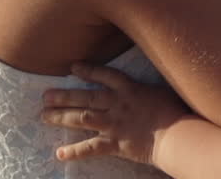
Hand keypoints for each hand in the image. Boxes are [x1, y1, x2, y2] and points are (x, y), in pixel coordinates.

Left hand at [41, 63, 188, 164]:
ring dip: (61, 117)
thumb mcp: (164, 90)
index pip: (104, 75)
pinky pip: (90, 148)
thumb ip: (150, 87)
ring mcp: (114, 124)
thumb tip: (149, 81)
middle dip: (64, 96)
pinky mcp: (115, 144)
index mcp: (130, 89)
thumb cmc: (177, 111)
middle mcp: (117, 104)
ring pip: (82, 118)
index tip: (72, 67)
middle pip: (85, 98)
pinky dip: (74, 151)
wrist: (177, 134)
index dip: (88, 71)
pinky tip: (59, 153)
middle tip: (45, 95)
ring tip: (44, 115)